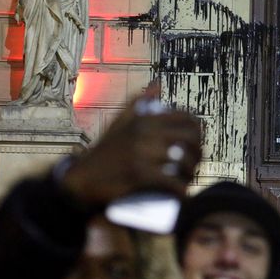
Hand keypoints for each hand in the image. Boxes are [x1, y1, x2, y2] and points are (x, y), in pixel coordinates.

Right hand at [60, 84, 201, 206]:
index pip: (187, 119)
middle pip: (190, 141)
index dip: (198, 133)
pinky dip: (181, 190)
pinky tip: (182, 193)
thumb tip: (157, 85)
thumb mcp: (119, 122)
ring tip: (186, 179)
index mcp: (144, 120)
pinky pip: (173, 182)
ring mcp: (142, 154)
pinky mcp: (139, 175)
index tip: (194, 145)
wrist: (81, 179)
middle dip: (197, 155)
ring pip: (184, 162)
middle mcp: (145, 133)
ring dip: (191, 173)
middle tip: (192, 166)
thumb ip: (137, 103)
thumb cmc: (105, 152)